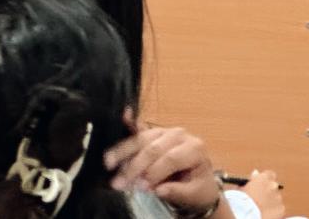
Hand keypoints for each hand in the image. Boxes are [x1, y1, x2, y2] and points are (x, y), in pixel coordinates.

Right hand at [105, 124, 225, 213]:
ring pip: (143, 138)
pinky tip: (124, 115)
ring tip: (109, 163)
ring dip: (124, 151)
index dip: (155, 172)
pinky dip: (131, 123)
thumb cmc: (198, 187)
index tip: (141, 187)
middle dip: (135, 166)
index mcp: (194, 149)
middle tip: (119, 182)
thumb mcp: (194, 194)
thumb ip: (177, 191)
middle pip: (154, 147)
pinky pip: (141, 128)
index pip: (171, 158)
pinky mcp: (155, 133)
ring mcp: (167, 132)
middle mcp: (180, 135)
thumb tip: (158, 190)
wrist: (200, 180)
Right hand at [242, 169, 284, 218]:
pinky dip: (274, 211)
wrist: (247, 214)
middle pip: (274, 186)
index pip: (270, 175)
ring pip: (276, 198)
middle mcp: (273, 185)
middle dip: (269, 191)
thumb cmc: (241, 200)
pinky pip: (279, 209)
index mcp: (263, 178)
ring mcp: (278, 197)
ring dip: (271, 202)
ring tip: (262, 209)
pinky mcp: (281, 208)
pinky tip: (266, 214)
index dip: (267, 180)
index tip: (264, 185)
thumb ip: (252, 179)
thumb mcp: (243, 186)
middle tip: (263, 199)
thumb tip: (256, 172)